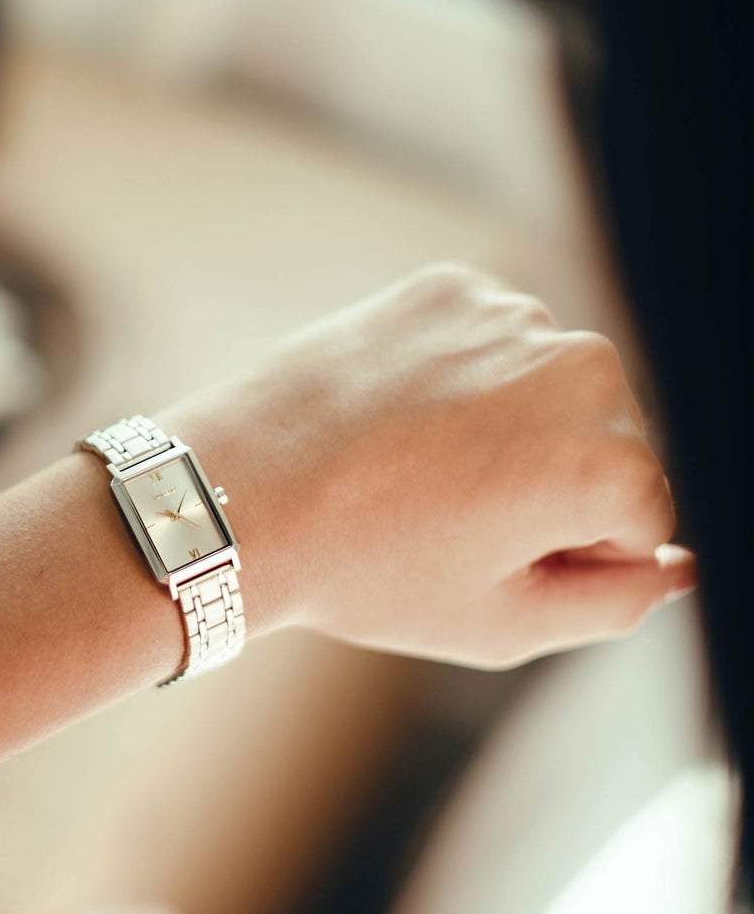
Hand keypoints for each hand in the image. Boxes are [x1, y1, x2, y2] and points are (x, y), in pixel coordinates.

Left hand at [162, 264, 693, 668]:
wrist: (240, 492)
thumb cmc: (368, 570)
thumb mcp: (501, 625)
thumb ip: (615, 602)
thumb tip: (673, 566)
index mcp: (609, 462)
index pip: (641, 522)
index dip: (565, 554)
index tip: (483, 558)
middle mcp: (580, 369)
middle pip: (603, 446)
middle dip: (545, 487)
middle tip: (443, 518)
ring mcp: (510, 315)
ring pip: (544, 392)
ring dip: (502, 431)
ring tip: (413, 468)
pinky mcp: (448, 288)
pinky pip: (485, 347)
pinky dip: (455, 382)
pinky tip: (395, 417)